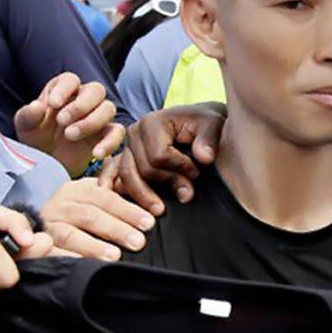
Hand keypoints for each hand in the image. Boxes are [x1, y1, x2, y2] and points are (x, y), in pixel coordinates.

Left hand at [14, 72, 123, 176]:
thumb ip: (28, 116)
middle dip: (80, 105)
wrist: (46, 164)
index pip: (70, 80)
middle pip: (95, 90)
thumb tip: (37, 106)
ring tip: (70, 136)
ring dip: (91, 122)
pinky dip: (110, 142)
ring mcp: (97, 116)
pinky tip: (96, 153)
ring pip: (108, 108)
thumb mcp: (25, 128)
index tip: (53, 104)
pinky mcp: (106, 135)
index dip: (64, 89)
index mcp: (63, 90)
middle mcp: (83, 99)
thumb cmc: (35, 139)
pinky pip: (117, 133)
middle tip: (62, 122)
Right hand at [41, 177, 154, 260]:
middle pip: (89, 215)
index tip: (149, 222)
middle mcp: (59, 206)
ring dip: (93, 246)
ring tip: (114, 256)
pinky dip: (68, 259)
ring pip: (69, 235)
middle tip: (138, 242)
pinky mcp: (38, 248)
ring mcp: (47, 228)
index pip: (104, 197)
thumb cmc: (75, 213)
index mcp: (76, 190)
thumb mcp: (93, 199)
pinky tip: (85, 267)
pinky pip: (51, 253)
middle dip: (116, 228)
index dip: (128, 209)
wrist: (31, 228)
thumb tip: (151, 202)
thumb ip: (118, 196)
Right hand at [99, 103, 225, 213]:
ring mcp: (127, 148)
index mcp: (151, 121)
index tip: (197, 172)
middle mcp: (133, 133)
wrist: (197, 124)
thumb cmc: (204, 124)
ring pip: (128, 178)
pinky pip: (117, 179)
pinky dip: (121, 191)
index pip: (159, 156)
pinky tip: (129, 206)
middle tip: (188, 194)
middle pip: (143, 169)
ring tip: (161, 211)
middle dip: (167, 183)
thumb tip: (204, 157)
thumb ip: (209, 140)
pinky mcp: (125, 161)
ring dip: (144, 197)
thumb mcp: (213, 125)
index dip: (180, 169)